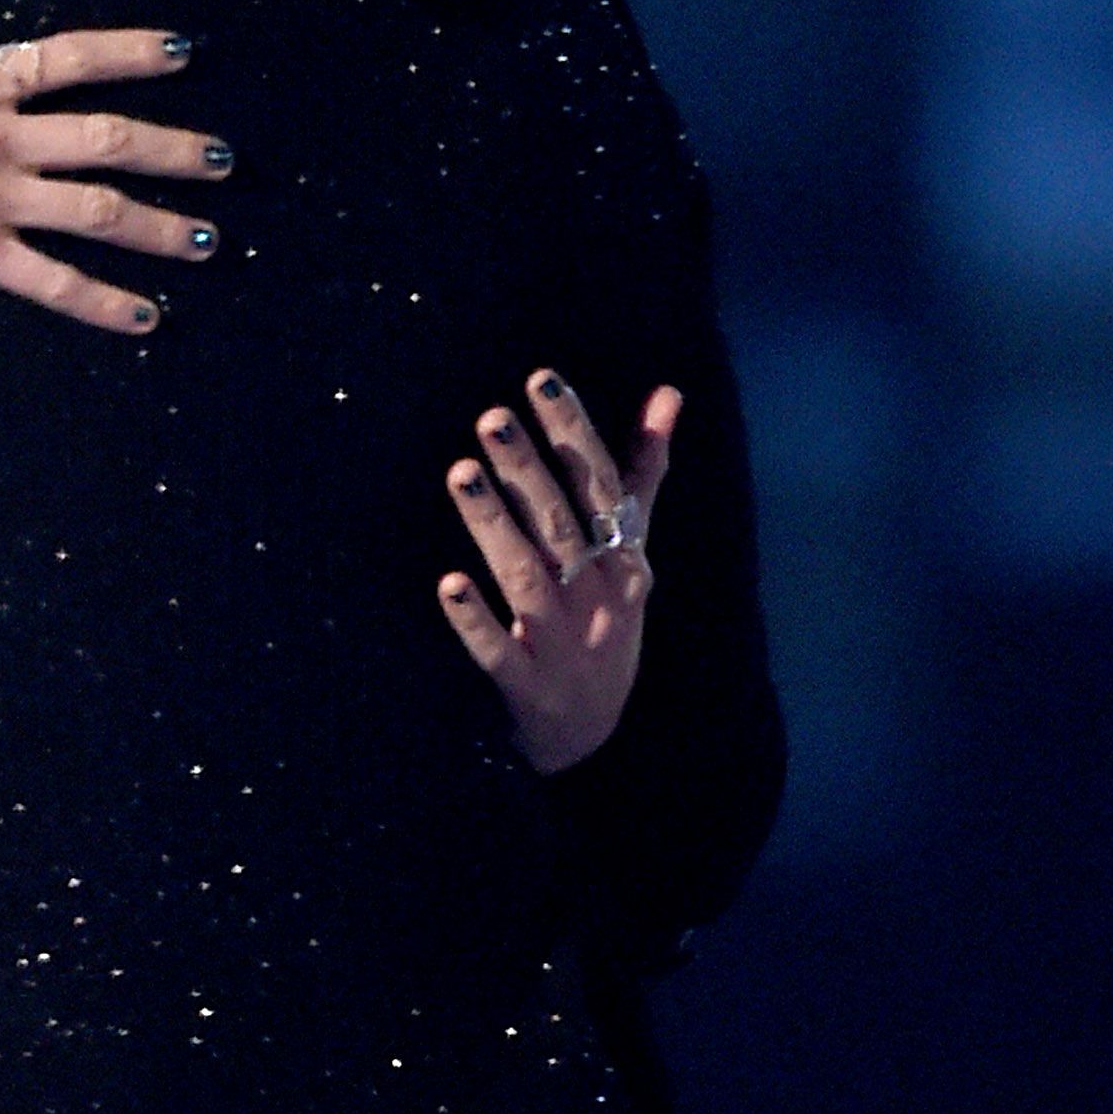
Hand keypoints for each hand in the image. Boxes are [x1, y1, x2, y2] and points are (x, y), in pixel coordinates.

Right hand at [0, 0, 230, 333]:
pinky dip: (102, 303)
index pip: (68, 59)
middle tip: (223, 160)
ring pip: (96, 212)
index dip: (130, 52)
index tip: (182, 53)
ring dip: (157, 225)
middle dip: (173, 149)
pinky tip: (145, 317)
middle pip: (106, 140)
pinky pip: (53, 282)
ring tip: (206, 237)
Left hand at [438, 372, 678, 773]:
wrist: (592, 733)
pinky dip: (474, 619)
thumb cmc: (604, 619)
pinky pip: (497, 650)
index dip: (574, 433)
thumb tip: (667, 393)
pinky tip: (446, 584)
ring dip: (494, 526)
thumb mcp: (630, 552)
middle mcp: (598, 597)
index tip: (540, 380)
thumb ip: (642, 473)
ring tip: (460, 473)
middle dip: (528, 470)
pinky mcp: (526, 685)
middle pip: (562, 526)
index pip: (602, 487)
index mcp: (624, 559)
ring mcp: (563, 643)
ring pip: (527, 578)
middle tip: (490, 417)